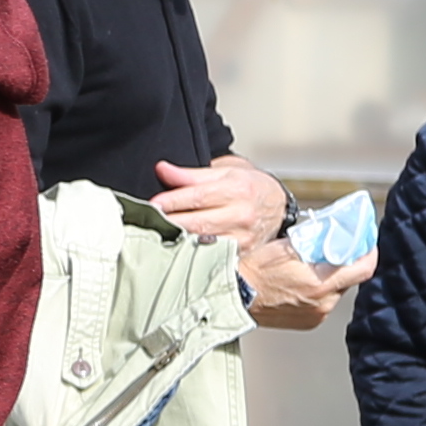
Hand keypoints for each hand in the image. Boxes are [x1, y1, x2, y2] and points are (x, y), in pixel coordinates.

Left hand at [154, 157, 289, 252]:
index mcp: (238, 189)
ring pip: (203, 242)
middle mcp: (242, 215)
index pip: (198, 197)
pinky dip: (193, 253)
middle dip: (170, 222)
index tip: (152, 204)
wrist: (277, 206)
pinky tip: (177, 249)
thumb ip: (191, 175)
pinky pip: (212, 255)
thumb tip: (162, 170)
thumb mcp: (225, 172)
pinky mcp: (241, 253)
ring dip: (178, 240)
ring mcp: (242, 237)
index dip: (173, 201)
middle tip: (148, 221)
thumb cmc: (249, 186)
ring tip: (158, 235)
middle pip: (198, 222)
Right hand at [237, 237, 371, 331]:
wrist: (233, 297)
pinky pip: (324, 303)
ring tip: (312, 267)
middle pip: (349, 279)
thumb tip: (331, 233)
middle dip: (345, 263)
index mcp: (320, 283)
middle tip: (336, 249)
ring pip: (336, 291)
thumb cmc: (254, 271)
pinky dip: (319, 291)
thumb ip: (314, 241)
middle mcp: (323, 303)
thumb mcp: (286, 246)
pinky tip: (303, 283)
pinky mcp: (309, 322)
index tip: (367, 242)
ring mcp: (317, 315)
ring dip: (330, 278)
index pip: (363, 268)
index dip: (369, 252)